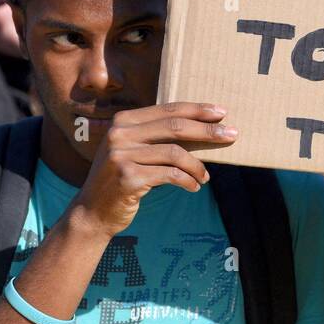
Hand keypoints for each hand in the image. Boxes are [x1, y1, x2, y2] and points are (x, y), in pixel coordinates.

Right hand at [70, 102, 237, 238]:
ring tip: (205, 177)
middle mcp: (119, 134)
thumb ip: (159, 137)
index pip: (168, 110)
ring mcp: (121, 155)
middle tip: (232, 134)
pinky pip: (170, 175)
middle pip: (175, 127)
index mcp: (123, 121)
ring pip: (175, 153)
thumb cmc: (123, 179)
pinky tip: (194, 187)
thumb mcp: (136, 151)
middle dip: (207, 130)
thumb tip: (205, 127)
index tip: (222, 112)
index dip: (197, 110)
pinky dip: (187, 181)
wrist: (92, 212)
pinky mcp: (127, 178)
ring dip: (197, 166)